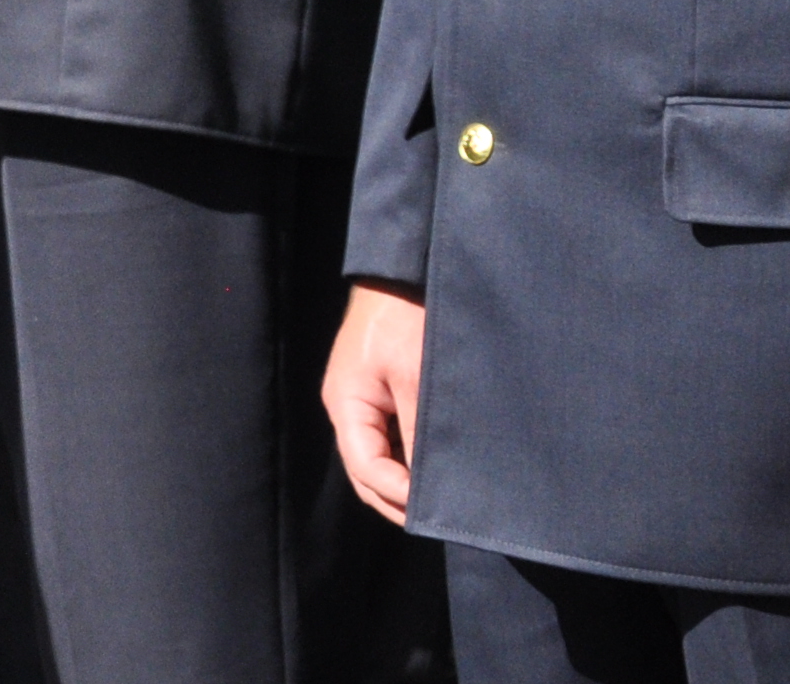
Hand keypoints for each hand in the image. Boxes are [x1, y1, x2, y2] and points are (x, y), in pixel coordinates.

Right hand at [322, 282, 425, 526]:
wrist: (403, 268)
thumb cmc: (407, 316)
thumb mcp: (417, 378)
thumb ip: (420, 434)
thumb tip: (433, 485)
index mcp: (347, 404)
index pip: (366, 468)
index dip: (399, 494)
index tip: (436, 509)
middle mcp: (348, 407)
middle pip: (366, 472)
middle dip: (398, 500)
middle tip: (441, 520)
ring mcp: (362, 400)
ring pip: (378, 458)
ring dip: (405, 481)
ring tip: (443, 500)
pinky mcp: (380, 391)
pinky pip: (390, 438)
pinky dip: (410, 459)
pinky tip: (437, 468)